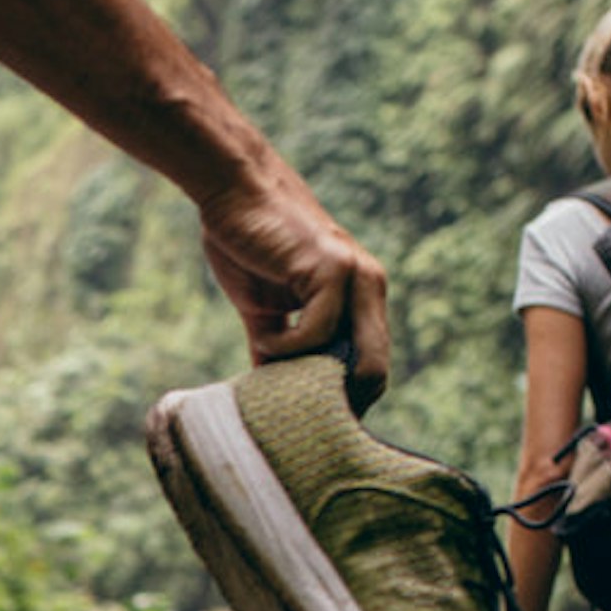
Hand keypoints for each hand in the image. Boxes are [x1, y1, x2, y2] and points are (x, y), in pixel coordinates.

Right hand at [196, 170, 391, 403]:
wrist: (233, 190)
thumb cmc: (247, 244)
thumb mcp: (265, 310)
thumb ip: (277, 346)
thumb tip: (267, 392)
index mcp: (361, 297)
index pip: (373, 367)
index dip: (345, 401)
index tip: (308, 419)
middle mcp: (369, 287)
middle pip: (376, 371)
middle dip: (337, 402)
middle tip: (294, 412)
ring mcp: (354, 276)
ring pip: (359, 359)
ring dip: (309, 379)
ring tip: (272, 370)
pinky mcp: (330, 268)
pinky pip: (318, 333)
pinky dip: (287, 349)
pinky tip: (264, 340)